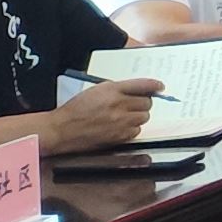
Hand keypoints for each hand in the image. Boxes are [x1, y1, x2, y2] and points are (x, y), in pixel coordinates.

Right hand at [43, 79, 163, 155]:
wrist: (61, 129)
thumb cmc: (76, 109)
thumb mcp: (95, 91)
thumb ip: (117, 89)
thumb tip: (137, 91)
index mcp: (111, 89)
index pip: (141, 85)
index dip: (154, 85)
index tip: (160, 86)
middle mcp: (118, 104)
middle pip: (147, 102)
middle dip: (143, 103)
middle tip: (134, 105)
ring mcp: (120, 121)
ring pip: (144, 117)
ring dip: (138, 116)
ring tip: (125, 116)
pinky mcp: (119, 136)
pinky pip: (136, 130)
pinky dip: (132, 128)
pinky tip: (121, 127)